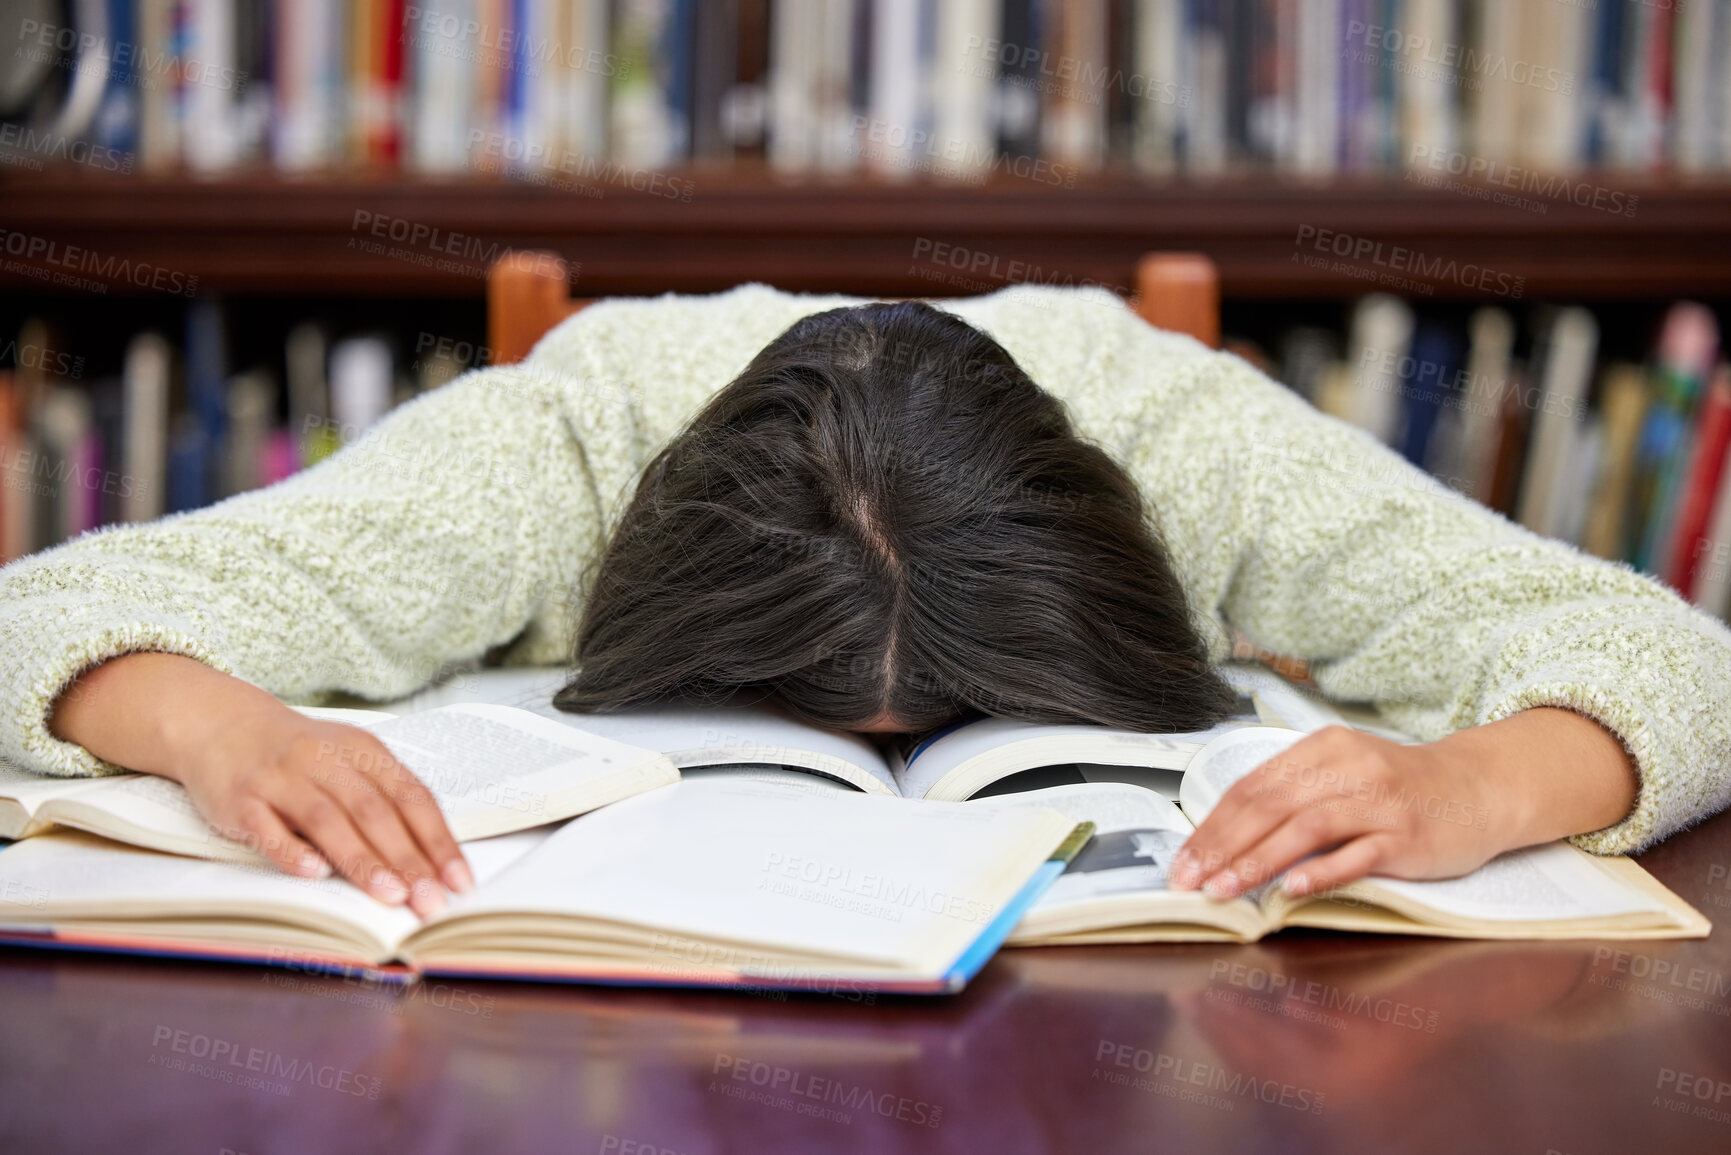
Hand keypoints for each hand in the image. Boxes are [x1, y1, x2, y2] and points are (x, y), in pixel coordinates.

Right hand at [178, 711, 473, 918]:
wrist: (224, 726)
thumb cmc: (301, 756)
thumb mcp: (351, 762)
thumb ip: (386, 801)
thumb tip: (432, 861)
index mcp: (363, 750)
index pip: (411, 797)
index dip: (438, 841)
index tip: (459, 880)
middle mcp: (325, 759)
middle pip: (375, 812)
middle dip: (408, 859)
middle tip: (431, 901)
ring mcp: (281, 779)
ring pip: (328, 820)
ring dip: (362, 860)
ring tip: (391, 895)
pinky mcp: (241, 800)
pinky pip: (267, 828)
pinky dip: (292, 852)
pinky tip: (316, 874)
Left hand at [1168, 708, 1639, 899]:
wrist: (1480, 787)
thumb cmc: (1400, 786)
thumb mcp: (1342, 773)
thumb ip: (1292, 796)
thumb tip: (1226, 837)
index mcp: (1322, 749)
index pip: (1252, 787)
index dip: (1212, 825)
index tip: (1184, 860)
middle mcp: (1348, 769)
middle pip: (1270, 806)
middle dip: (1222, 847)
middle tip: (1191, 881)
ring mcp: (1380, 802)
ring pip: (1306, 828)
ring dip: (1258, 861)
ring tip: (1225, 889)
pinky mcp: (1407, 835)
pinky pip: (1357, 854)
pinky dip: (1321, 871)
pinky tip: (1290, 889)